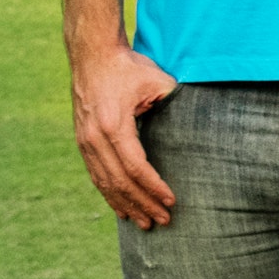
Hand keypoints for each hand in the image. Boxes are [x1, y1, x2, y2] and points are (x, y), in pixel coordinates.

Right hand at [72, 45, 180, 229]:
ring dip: (125, 204)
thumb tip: (196, 125)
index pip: (136, 167)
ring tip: (144, 223)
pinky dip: (109, 194)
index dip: (154, 187)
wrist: (92, 55)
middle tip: (163, 221)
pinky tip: (121, 208)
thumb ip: (173, 103)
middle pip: (120, 181)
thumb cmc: (129, 67)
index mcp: (113, 126)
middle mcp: (94, 138)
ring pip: (104, 182)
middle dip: (142, 204)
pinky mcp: (82, 141)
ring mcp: (85, 141)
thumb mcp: (157, 81)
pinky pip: (95, 174)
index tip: (172, 201)